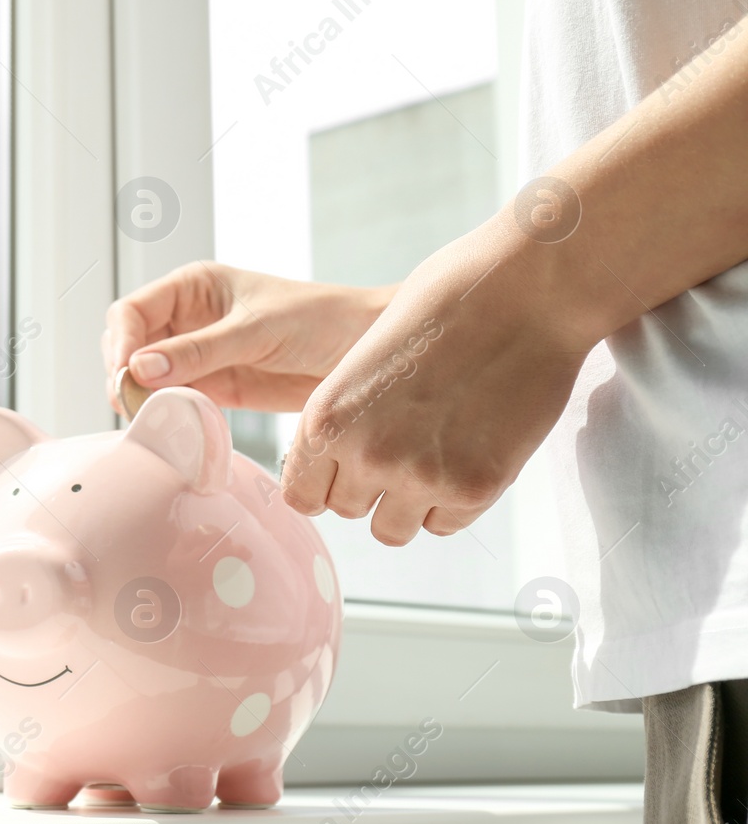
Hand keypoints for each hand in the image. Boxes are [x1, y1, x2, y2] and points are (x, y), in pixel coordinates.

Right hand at [102, 261, 393, 413]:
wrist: (365, 351)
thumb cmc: (319, 320)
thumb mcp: (255, 330)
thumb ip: (197, 351)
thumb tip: (139, 369)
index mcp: (192, 287)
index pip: (131, 312)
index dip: (120, 344)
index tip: (123, 376)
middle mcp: (187, 320)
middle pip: (129, 346)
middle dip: (123, 373)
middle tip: (132, 404)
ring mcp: (198, 356)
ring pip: (146, 378)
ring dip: (143, 398)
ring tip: (151, 417)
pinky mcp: (214, 389)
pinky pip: (175, 401)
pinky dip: (167, 414)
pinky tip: (172, 426)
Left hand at [279, 220, 592, 544]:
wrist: (521, 293)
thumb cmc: (442, 310)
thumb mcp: (362, 361)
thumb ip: (344, 418)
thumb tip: (336, 466)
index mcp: (325, 418)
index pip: (301, 494)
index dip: (324, 482)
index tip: (345, 467)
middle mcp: (365, 454)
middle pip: (347, 511)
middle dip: (368, 488)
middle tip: (400, 449)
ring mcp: (421, 476)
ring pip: (392, 529)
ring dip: (407, 502)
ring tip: (433, 455)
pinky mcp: (476, 487)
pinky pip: (446, 524)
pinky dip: (453, 501)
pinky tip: (468, 453)